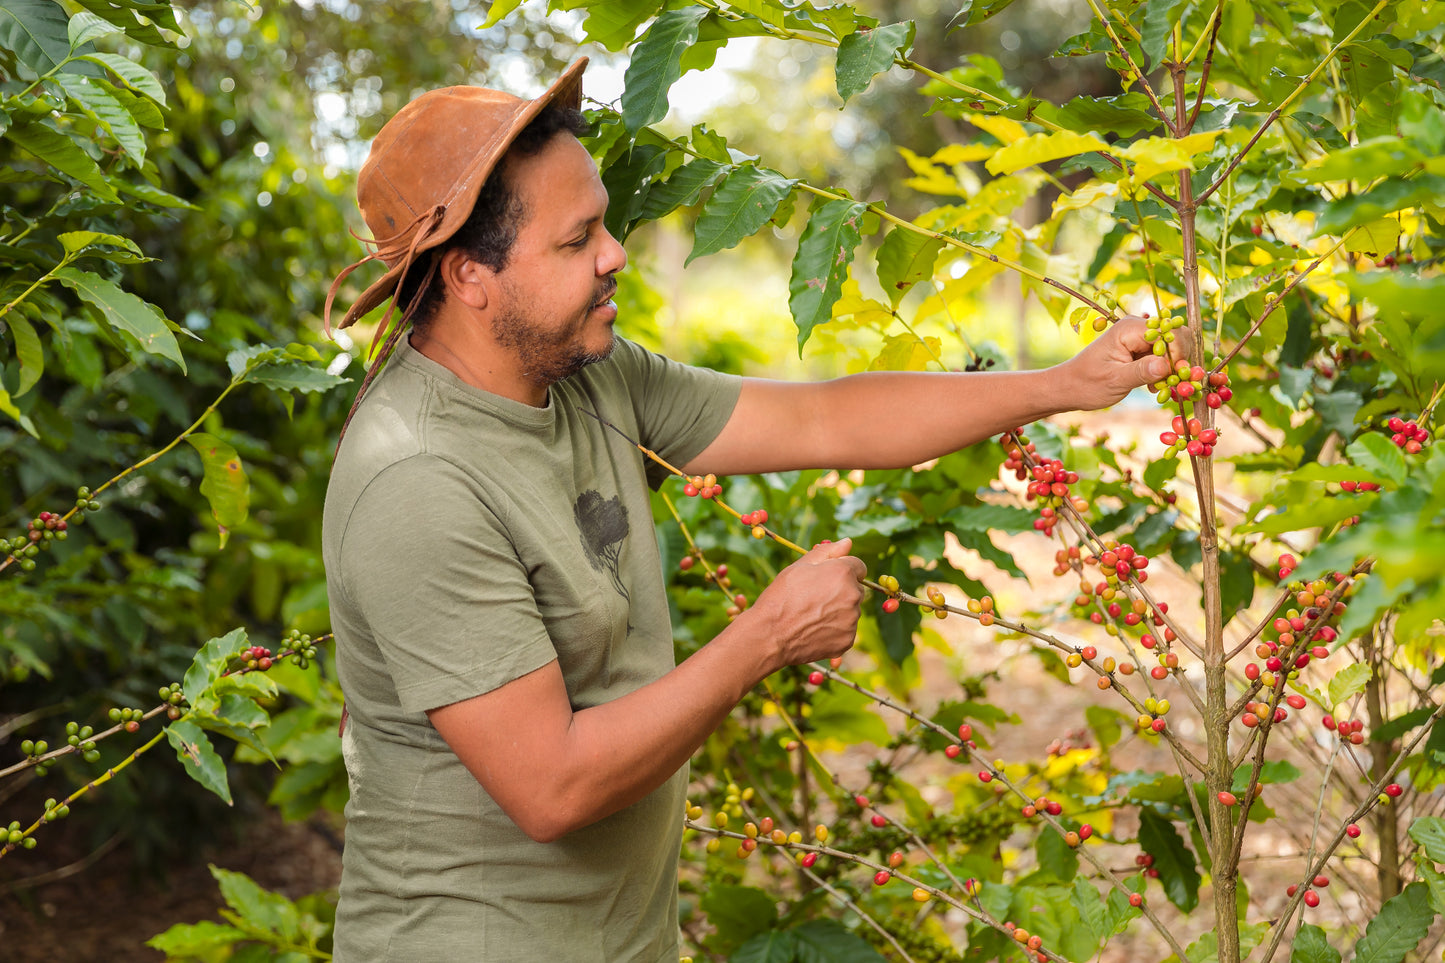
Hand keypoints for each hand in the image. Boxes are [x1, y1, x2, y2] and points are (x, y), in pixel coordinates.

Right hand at [746, 537, 865, 671]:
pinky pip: (845, 631)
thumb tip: (848, 542)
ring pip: (851, 611)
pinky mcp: (847, 640)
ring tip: (811, 616)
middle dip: (841, 591)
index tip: (826, 579)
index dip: (842, 571)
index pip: (859, 566)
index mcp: (843, 573)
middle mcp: (853, 595)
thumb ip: (827, 552)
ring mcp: (852, 620)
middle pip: (855, 589)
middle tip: (814, 599)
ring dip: (838, 611)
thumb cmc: (781, 597)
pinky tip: (813, 630)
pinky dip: (834, 630)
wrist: (770, 635)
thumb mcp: (799, 567)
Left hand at [1057, 316, 1178, 410]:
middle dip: (1178, 360)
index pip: (1170, 332)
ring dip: (1171, 368)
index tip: (1175, 375)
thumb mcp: (1114, 380)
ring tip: (1157, 387)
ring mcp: (1139, 339)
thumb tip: (1166, 366)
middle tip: (1169, 383)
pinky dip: (1164, 372)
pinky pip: (1163, 357)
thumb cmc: (1086, 384)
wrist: (1070, 388)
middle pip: (1176, 337)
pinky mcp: (1140, 350)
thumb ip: (1141, 372)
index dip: (1178, 353)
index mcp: (1129, 329)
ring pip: (1173, 348)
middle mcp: (1137, 328)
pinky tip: (1153, 386)